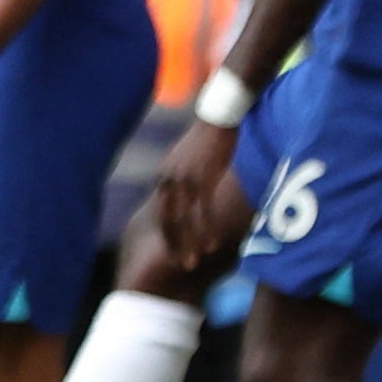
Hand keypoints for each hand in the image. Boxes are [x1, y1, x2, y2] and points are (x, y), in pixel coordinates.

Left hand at [151, 116, 250, 269]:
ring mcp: (186, 179)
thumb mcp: (187, 157)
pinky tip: (212, 245)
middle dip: (175, 245)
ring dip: (190, 243)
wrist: (219, 114)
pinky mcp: (204, 177)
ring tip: (194, 263)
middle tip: (182, 266)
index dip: (168, 234)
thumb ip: (184, 177)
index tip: (173, 252)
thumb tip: (188, 193)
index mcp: (165, 177)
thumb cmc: (207, 137)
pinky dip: (207, 229)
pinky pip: (204, 210)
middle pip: (169, 220)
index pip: (162, 213)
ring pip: (185, 220)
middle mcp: (170, 180)